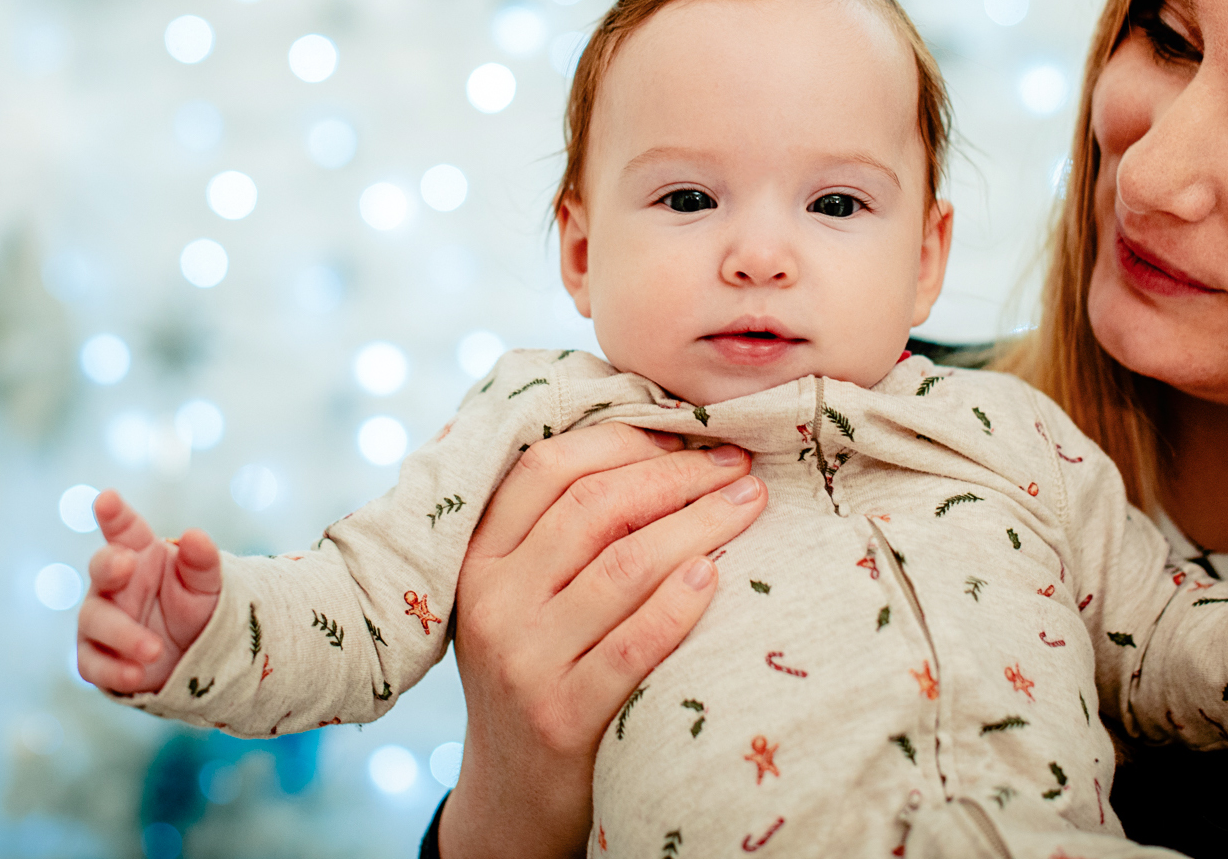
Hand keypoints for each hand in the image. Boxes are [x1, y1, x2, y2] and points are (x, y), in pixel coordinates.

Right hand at [75, 489, 222, 692]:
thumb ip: (202, 561)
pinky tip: (136, 675)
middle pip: (101, 568)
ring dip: (123, 634)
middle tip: (126, 564)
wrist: (196, 655)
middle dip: (109, 564)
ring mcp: (100, 619)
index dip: (114, 514)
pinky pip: (93, 663)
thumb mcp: (209, 584)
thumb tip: (196, 535)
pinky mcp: (96, 657)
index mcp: (140, 554)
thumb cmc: (196, 606)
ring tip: (156, 648)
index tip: (107, 498)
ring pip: (95, 620)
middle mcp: (114, 583)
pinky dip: (113, 670)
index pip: (124, 529)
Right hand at [441, 423, 767, 858]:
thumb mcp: (522, 594)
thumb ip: (559, 529)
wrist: (513, 791)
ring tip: (748, 502)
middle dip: (678, 475)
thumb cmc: (538, 667)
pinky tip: (716, 576)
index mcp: (479, 557)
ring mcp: (525, 660)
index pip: (548, 467)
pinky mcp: (562, 715)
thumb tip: (660, 443)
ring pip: (625, 565)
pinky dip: (680, 603)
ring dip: (700, 524)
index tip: (690, 436)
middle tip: (737, 464)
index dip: (626, 442)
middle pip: (595, 506)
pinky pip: (634, 643)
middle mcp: (493, 601)